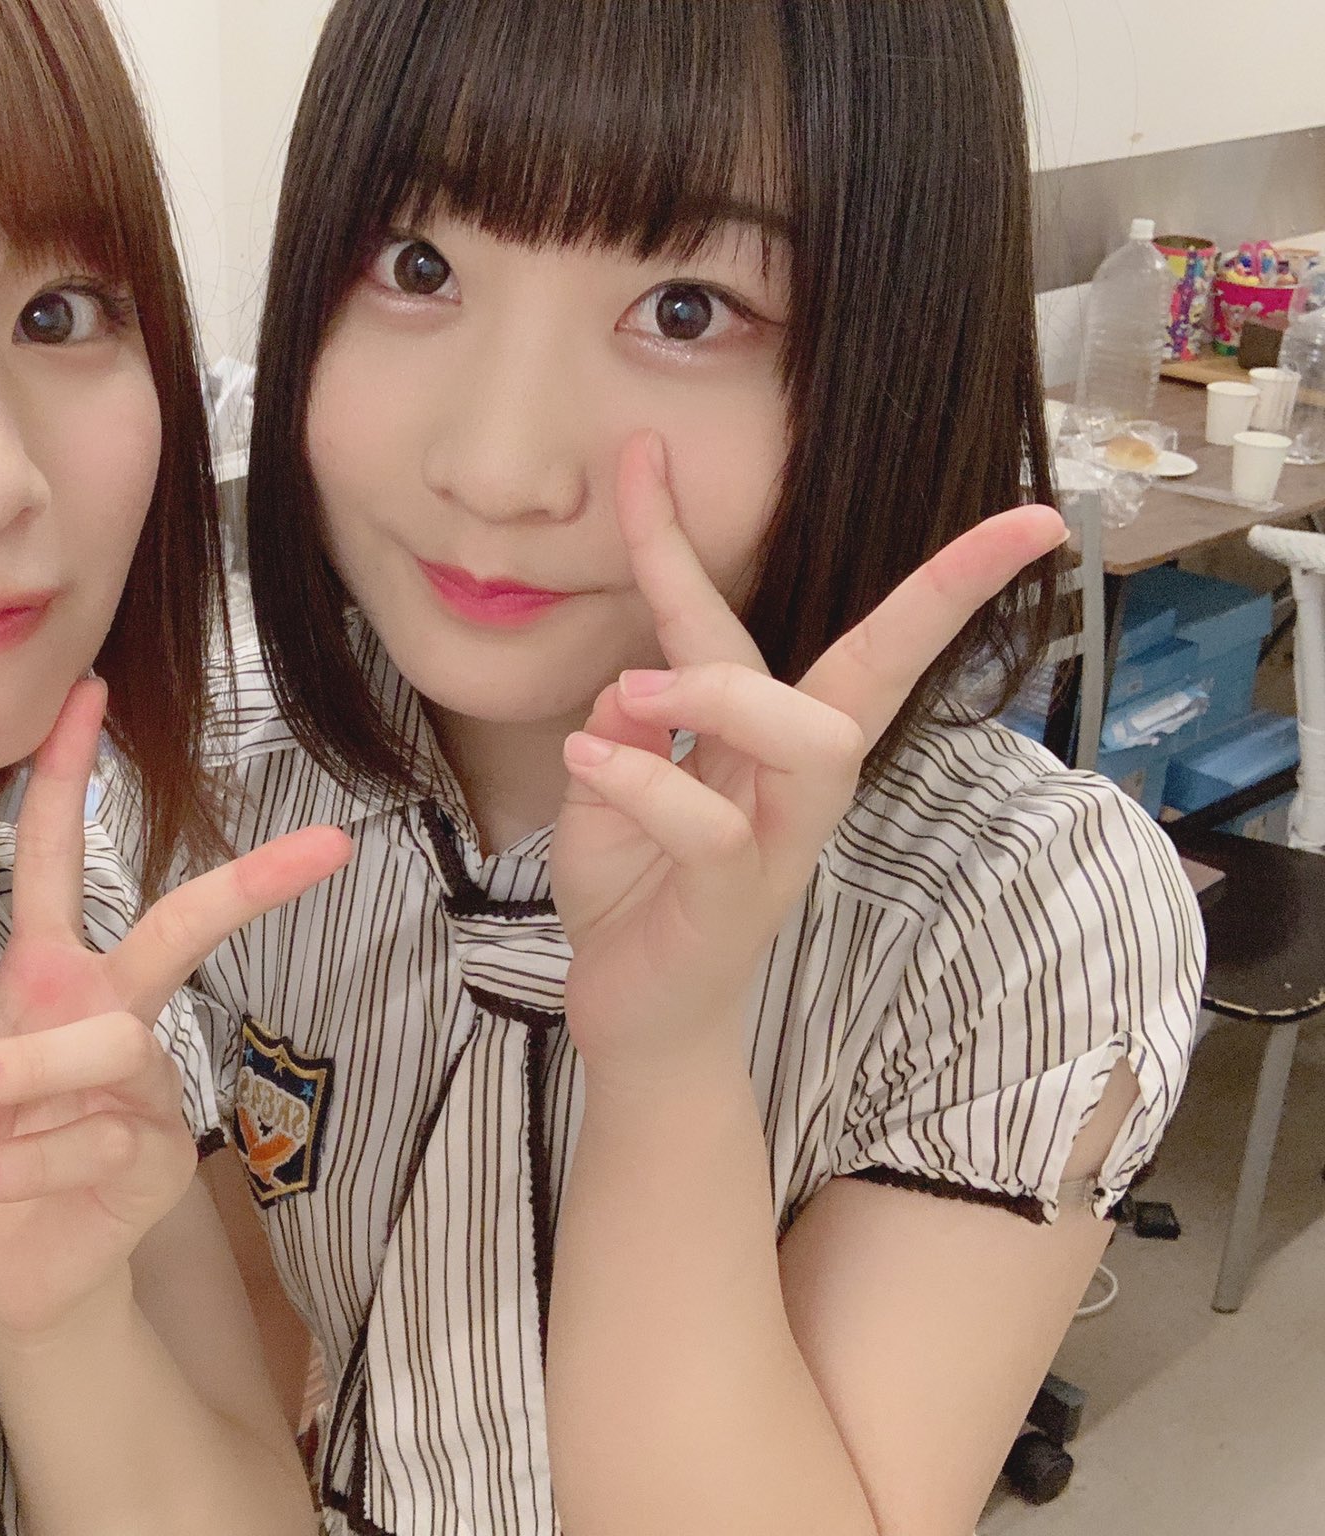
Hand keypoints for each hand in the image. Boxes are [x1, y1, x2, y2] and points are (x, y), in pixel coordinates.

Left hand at [0, 679, 351, 1338]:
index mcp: (43, 972)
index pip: (51, 856)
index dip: (63, 773)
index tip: (88, 692)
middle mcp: (106, 1011)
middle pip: (181, 929)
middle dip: (252, 884)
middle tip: (330, 842)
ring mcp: (142, 1080)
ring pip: (102, 1045)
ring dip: (14, 1077)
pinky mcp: (157, 1152)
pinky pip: (96, 1138)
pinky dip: (16, 1162)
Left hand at [551, 432, 1066, 1079]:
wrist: (634, 1017)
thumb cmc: (636, 891)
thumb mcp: (608, 782)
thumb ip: (627, 722)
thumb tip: (638, 679)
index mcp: (774, 739)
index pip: (858, 641)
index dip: (928, 577)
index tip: (1032, 514)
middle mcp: (799, 782)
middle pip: (874, 672)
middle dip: (929, 596)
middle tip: (800, 540)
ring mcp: (779, 843)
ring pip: (814, 741)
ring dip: (718, 691)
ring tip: (637, 689)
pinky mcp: (737, 900)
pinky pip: (711, 827)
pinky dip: (641, 779)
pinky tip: (585, 759)